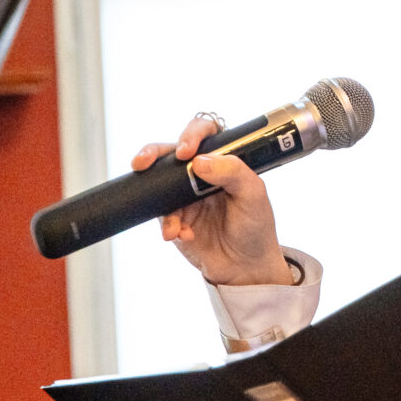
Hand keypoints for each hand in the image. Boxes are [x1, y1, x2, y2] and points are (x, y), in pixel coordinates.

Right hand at [130, 114, 294, 286]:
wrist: (246, 266)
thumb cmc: (255, 226)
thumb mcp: (254, 195)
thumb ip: (233, 172)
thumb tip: (200, 161)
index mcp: (223, 160)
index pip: (205, 133)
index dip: (192, 134)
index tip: (187, 151)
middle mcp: (201, 173)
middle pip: (171, 151)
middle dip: (153, 153)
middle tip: (145, 162)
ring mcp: (184, 194)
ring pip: (157, 181)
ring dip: (158, 197)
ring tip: (174, 222)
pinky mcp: (173, 217)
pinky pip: (160, 214)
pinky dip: (170, 225)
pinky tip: (183, 234)